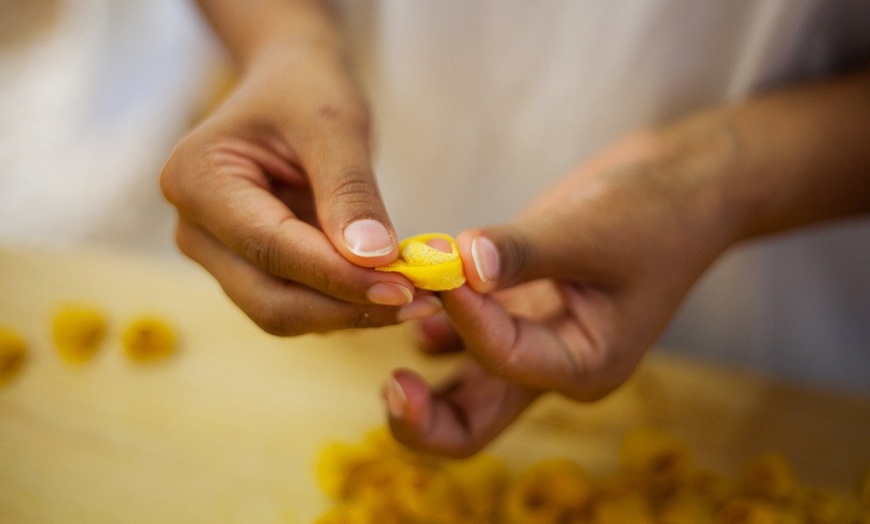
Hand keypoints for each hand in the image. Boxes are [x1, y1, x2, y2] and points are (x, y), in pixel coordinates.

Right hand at [160, 46, 434, 334]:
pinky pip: (299, 305)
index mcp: (196, 180)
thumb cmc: (306, 91)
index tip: (405, 285)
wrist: (289, 87)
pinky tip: (395, 289)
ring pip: (284, 312)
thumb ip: (351, 191)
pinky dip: (347, 304)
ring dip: (351, 312)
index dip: (338, 276)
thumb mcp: (334, 125)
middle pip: (270, 299)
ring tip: (420, 297)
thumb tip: (376, 260)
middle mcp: (195, 229)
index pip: (269, 247)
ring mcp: (218, 256)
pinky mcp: (250, 271)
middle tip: (424, 301)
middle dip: (347, 306)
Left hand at [384, 111, 744, 456]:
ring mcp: (529, 342)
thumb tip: (459, 263)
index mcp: (585, 364)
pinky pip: (459, 339)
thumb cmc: (655, 211)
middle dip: (423, 419)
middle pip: (471, 423)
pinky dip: (432, 325)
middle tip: (389, 385)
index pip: (506, 357)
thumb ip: (523, 250)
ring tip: (386, 323)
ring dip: (417, 377)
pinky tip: (416, 296)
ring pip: (458, 390)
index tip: (441, 264)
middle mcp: (551, 366)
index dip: (466, 314)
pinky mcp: (515, 312)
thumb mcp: (591, 230)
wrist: (680, 187)